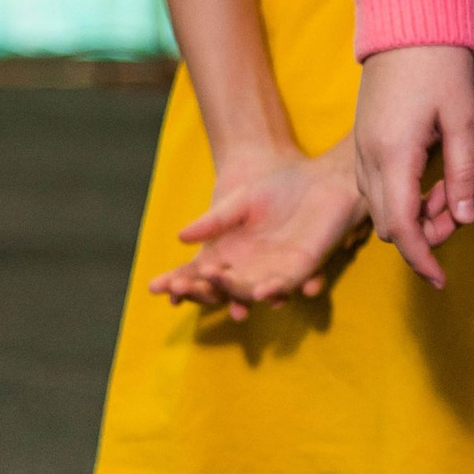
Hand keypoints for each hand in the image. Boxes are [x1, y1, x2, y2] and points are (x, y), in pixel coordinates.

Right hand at [152, 138, 368, 318]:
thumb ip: (213, 222)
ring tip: (213, 285)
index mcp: (229, 254)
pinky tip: (263, 290)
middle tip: (178, 289)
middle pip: (218, 288)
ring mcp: (275, 271)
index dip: (177, 281)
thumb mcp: (238, 203)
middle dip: (198, 289)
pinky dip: (274, 290)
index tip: (153, 287)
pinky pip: (286, 285)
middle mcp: (249, 268)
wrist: (319, 180)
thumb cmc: (280, 188)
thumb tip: (180, 237)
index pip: (197, 274)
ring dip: (233, 293)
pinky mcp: (302, 268)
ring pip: (248, 291)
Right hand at [353, 44, 473, 287]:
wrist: (407, 23)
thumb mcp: (463, 120)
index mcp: (393, 156)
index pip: (402, 229)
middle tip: (456, 211)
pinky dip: (402, 195)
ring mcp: (360, 149)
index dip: (422, 260)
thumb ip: (463, 174)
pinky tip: (429, 175)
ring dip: (414, 214)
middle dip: (422, 234)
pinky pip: (376, 186)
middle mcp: (367, 158)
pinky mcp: (362, 140)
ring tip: (447, 188)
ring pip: (380, 207)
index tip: (441, 281)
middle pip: (388, 225)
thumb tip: (462, 220)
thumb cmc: (441, 66)